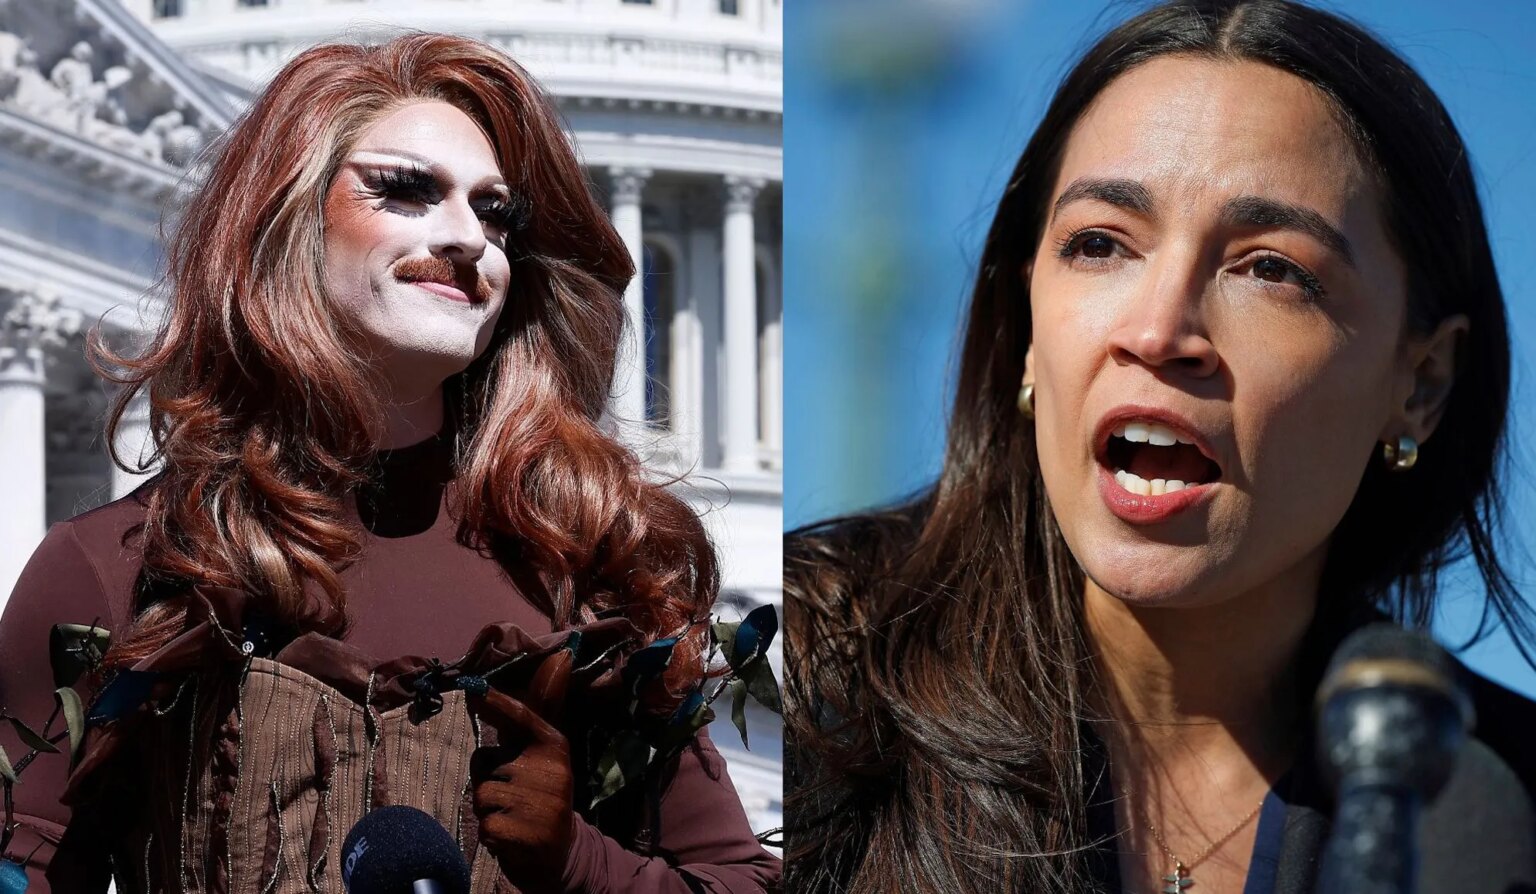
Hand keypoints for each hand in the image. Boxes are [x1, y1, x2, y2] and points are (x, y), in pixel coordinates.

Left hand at [468, 649, 576, 893]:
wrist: (563, 853)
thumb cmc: (543, 794)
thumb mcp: (545, 753)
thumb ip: (536, 711)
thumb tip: (556, 657)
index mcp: (554, 745)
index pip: (521, 717)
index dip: (496, 703)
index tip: (473, 687)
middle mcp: (551, 769)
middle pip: (485, 763)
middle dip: (490, 781)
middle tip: (515, 796)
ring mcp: (539, 802)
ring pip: (481, 795)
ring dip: (489, 810)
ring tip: (514, 816)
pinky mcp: (524, 832)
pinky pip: (484, 824)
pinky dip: (491, 834)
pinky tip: (512, 836)